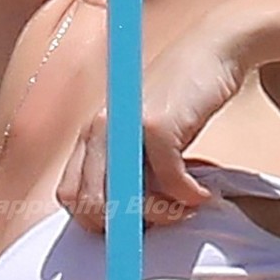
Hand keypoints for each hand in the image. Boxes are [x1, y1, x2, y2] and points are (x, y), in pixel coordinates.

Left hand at [55, 18, 249, 233]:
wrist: (210, 51)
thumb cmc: (178, 98)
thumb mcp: (141, 134)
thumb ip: (127, 167)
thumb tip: (129, 220)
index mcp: (90, 135)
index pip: (70, 197)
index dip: (97, 223)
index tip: (132, 227)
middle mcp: (99, 130)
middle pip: (90, 206)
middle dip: (125, 228)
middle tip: (159, 221)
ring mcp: (125, 127)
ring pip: (123, 200)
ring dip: (160, 215)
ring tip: (185, 207)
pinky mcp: (157, 125)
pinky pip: (168, 183)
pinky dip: (187, 198)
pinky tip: (201, 194)